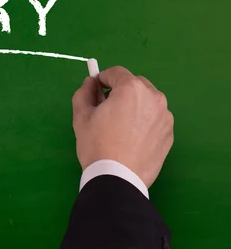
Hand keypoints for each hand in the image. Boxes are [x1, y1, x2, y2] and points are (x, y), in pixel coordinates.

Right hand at [72, 66, 173, 187]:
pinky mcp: (169, 134)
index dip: (102, 79)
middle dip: (120, 90)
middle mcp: (154, 97)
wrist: (118, 178)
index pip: (116, 72)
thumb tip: (91, 83)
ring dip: (134, 104)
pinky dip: (144, 120)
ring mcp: (165, 117)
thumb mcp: (81, 116)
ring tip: (120, 125)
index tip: (95, 90)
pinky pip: (154, 118)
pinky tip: (132, 138)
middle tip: (106, 108)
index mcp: (132, 89)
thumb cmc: (96, 144)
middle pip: (135, 84)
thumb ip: (85, 92)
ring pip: (147, 101)